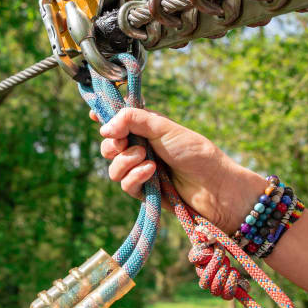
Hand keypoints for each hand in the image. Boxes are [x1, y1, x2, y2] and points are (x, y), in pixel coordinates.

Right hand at [93, 107, 263, 232]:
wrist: (214, 186)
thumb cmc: (195, 152)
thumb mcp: (163, 128)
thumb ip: (132, 120)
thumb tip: (103, 127)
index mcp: (147, 128)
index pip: (119, 121)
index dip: (105, 117)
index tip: (93, 115)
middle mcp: (141, 148)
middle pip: (109, 146)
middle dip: (113, 144)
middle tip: (125, 142)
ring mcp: (141, 171)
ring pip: (113, 168)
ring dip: (126, 162)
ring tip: (146, 159)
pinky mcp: (144, 192)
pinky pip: (125, 184)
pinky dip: (135, 176)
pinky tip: (151, 172)